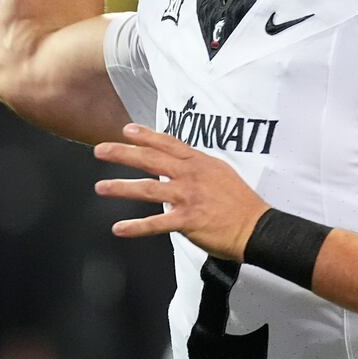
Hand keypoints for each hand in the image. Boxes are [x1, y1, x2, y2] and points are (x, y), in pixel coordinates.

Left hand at [93, 124, 268, 259]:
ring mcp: (187, 197)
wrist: (256, 227)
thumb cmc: (241, 203)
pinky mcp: (187, 221)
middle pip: (150, 160)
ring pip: (147, 189)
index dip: (146, 136)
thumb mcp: (221, 174)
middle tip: (100, 150)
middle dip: (123, 153)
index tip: (127, 130)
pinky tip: (119, 228)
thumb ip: (197, 170)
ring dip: (121, 188)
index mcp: (199, 163)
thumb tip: (178, 171)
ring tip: (101, 187)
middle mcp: (190, 176)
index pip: (168, 143)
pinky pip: (156, 223)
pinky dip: (136, 227)